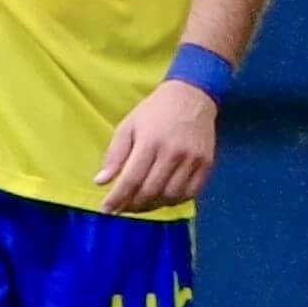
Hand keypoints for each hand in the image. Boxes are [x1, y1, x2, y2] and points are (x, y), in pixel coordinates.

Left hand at [94, 79, 218, 214]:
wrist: (192, 96)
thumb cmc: (154, 112)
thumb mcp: (128, 126)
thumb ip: (114, 155)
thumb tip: (100, 182)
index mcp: (150, 141)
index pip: (131, 179)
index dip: (117, 198)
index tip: (107, 209)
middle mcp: (173, 152)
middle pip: (151, 191)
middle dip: (133, 205)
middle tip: (123, 207)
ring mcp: (193, 159)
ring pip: (171, 196)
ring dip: (153, 205)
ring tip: (141, 202)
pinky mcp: (207, 164)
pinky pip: (190, 193)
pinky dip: (175, 200)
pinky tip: (163, 197)